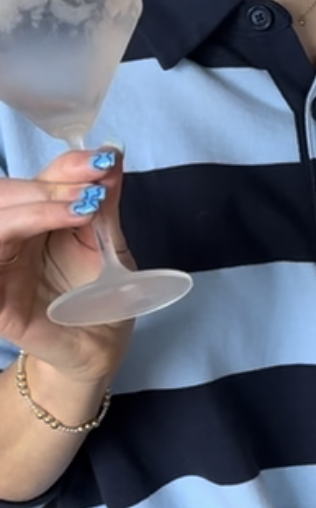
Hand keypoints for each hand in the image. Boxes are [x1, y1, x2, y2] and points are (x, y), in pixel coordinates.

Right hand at [0, 147, 133, 382]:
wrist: (99, 352)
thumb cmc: (100, 301)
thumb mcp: (107, 245)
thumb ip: (104, 204)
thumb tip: (112, 155)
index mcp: (33, 223)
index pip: (38, 183)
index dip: (67, 167)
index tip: (102, 161)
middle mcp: (10, 241)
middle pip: (8, 196)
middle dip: (51, 184)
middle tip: (92, 186)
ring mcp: (0, 270)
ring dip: (37, 207)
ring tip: (80, 208)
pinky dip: (12, 235)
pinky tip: (47, 228)